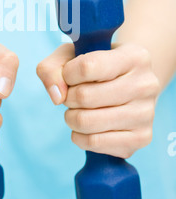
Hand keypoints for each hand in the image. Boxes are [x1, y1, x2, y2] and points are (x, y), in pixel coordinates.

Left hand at [36, 43, 159, 158]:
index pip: (87, 66)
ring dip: (71, 118)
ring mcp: (146, 113)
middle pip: (85, 96)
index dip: (67, 73)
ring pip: (87, 122)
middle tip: (73, 95)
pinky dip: (79, 137)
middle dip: (69, 97)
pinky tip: (86, 127)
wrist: (127, 85)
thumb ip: (52, 68)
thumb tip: (57, 96)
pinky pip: (94, 142)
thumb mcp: (71, 56)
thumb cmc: (95, 67)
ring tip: (78, 110)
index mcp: (134, 56)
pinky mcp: (142, 138)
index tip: (69, 75)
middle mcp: (146, 84)